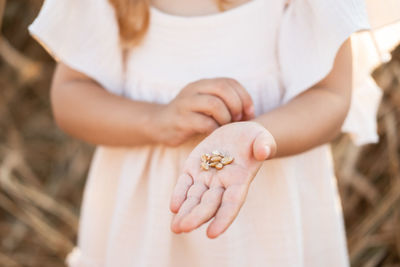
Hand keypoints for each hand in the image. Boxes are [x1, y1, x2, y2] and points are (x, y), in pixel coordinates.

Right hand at [157, 78, 254, 145]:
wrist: (160, 125)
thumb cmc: (190, 117)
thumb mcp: (206, 104)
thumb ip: (224, 103)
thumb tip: (249, 114)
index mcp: (203, 84)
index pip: (229, 82)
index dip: (244, 96)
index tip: (249, 112)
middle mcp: (194, 89)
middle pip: (222, 89)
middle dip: (236, 105)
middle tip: (239, 120)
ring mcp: (185, 104)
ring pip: (214, 104)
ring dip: (226, 117)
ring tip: (226, 127)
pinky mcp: (180, 120)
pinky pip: (204, 122)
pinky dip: (214, 129)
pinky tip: (215, 134)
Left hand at [169, 121, 276, 237]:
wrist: (238, 132)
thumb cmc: (255, 138)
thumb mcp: (263, 138)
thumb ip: (265, 145)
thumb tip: (263, 152)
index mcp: (240, 181)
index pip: (231, 204)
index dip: (223, 219)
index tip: (212, 234)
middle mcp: (222, 184)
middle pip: (209, 204)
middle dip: (196, 216)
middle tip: (183, 228)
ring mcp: (206, 177)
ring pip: (194, 197)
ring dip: (185, 212)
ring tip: (175, 227)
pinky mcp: (194, 167)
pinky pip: (185, 183)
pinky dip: (179, 194)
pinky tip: (173, 207)